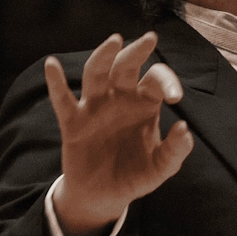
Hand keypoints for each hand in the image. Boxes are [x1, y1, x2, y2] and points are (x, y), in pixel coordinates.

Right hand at [44, 32, 192, 235]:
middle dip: (137, 52)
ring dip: (103, 56)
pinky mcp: (73, 122)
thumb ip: (175, 151)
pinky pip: (63, 100)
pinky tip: (52, 64)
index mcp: (144, 102)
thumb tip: (184, 128)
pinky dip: (56, 82)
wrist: (105, 196)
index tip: (175, 97)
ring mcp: (95, 107)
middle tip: (150, 39)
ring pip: (96, 75)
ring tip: (115, 41)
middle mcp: (120, 97)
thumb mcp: (161, 168)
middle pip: (126, 67)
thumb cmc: (135, 174)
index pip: (156, 80)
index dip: (168, 82)